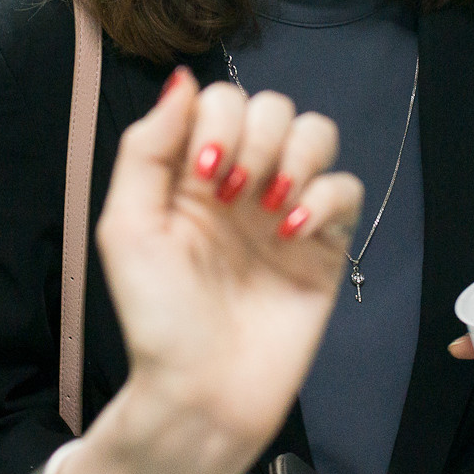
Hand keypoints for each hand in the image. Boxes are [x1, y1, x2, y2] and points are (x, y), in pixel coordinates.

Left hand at [50, 73, 364, 473]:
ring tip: (268, 206)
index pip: (220, 100)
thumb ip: (147, 147)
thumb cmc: (157, 319)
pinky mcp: (325, 246)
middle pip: (272, 106)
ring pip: (317, 133)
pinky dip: (324, 198)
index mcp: (190, 174)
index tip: (199, 174)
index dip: (217, 120)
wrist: (202, 394)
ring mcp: (285, 212)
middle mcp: (241, 183)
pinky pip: (346, 188)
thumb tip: (182, 79)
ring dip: (295, 155)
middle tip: (229, 194)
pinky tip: (291, 232)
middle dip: (255, 136)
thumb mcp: (127, 226)